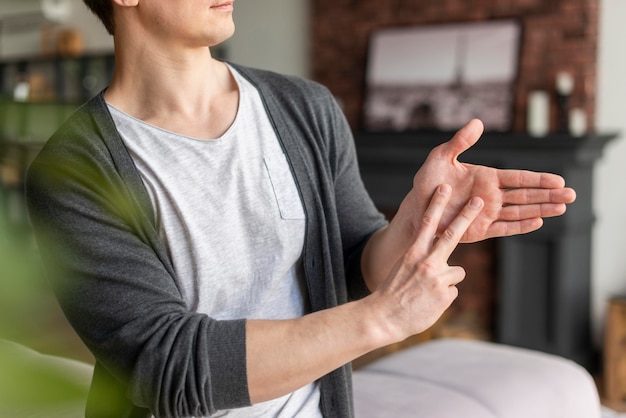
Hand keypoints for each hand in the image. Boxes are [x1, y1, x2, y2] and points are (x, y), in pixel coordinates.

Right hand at [369, 184, 483, 340]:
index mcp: (413, 254)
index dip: (437, 204)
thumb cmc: (391, 294)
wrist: (383, 318)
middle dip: (466, 216)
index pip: (426, 224)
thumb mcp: (403, 269)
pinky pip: (453, 292)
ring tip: (429, 292)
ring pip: (458, 272)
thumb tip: (442, 260)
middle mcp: (426, 262)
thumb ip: (421, 260)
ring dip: (448, 281)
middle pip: (452, 235)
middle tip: (478, 201)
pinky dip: (444, 298)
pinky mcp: (445, 295)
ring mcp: (437, 279)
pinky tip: (429, 303)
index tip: (444, 188)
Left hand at [395, 119, 576, 241]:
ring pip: (520, 211)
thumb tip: (477, 122)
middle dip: (548, 194)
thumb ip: (460, 142)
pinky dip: (520, 226)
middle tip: (571, 194)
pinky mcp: (480, 230)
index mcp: (486, 177)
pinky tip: (539, 222)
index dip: (538, 179)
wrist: (416, 208)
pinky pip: (504, 228)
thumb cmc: (428, 182)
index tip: (558, 179)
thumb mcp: (440, 157)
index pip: (518, 178)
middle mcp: (491, 196)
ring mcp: (487, 213)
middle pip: (525, 195)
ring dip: (541, 209)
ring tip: (562, 207)